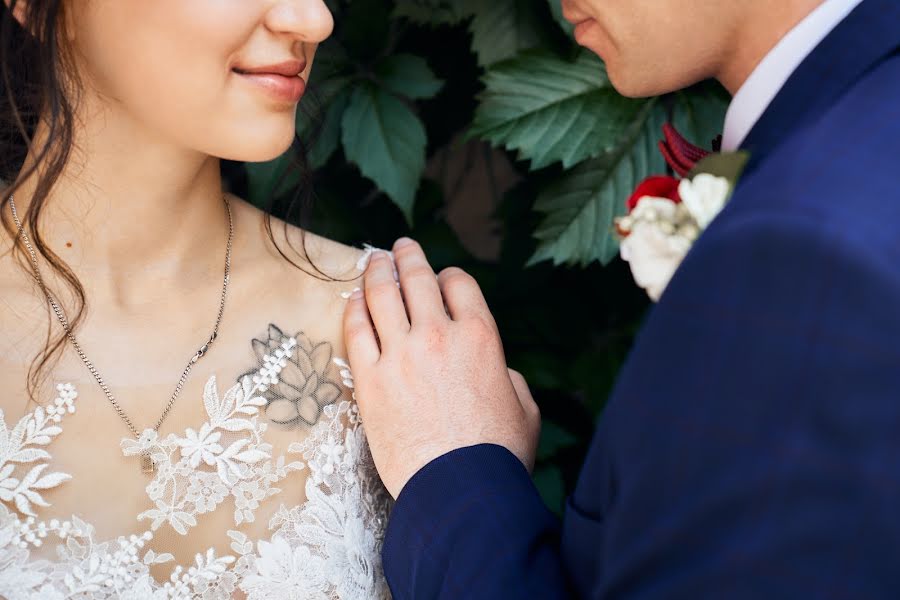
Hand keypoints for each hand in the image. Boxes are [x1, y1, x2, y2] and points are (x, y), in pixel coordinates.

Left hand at [343, 238, 540, 498]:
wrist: (460, 491)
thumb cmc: (498, 455)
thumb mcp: (525, 407)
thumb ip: (508, 376)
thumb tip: (496, 369)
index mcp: (480, 335)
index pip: (459, 283)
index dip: (448, 276)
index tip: (441, 278)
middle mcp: (438, 334)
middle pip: (417, 278)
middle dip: (408, 256)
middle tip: (399, 246)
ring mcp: (400, 355)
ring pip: (382, 296)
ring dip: (376, 272)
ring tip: (373, 260)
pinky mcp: (370, 380)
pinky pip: (356, 331)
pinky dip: (353, 309)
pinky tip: (352, 299)